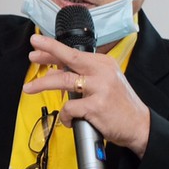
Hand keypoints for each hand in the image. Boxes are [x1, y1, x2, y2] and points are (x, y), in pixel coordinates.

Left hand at [25, 34, 151, 156]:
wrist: (139, 125)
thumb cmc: (119, 105)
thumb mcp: (105, 83)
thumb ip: (83, 76)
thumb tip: (56, 72)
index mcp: (104, 63)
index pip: (74, 53)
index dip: (53, 48)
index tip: (38, 43)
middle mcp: (102, 72)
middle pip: (69, 59)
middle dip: (48, 53)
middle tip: (31, 54)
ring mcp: (100, 88)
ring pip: (63, 81)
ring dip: (42, 84)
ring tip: (28, 89)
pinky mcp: (96, 106)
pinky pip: (69, 108)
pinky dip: (65, 116)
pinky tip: (69, 120)